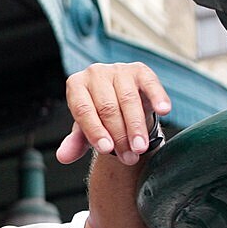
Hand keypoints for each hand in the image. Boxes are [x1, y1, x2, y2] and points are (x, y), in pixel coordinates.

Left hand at [56, 62, 170, 165]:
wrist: (120, 102)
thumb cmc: (99, 117)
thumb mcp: (84, 130)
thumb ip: (75, 142)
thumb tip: (63, 157)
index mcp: (76, 85)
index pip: (83, 110)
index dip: (95, 131)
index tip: (107, 150)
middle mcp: (95, 73)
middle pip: (107, 107)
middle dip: (119, 136)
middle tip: (129, 158)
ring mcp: (118, 69)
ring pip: (128, 100)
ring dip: (135, 127)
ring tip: (140, 149)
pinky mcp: (140, 70)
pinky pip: (150, 84)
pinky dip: (158, 97)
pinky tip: (164, 111)